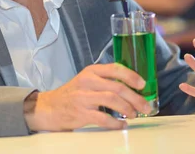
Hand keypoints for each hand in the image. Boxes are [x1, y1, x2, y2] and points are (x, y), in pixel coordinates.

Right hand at [24, 63, 151, 131]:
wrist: (48, 107)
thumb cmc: (72, 94)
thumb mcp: (87, 81)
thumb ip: (105, 81)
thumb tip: (132, 87)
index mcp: (91, 71)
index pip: (115, 69)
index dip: (131, 76)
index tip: (143, 84)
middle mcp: (87, 82)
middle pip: (117, 87)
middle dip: (135, 98)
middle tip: (146, 106)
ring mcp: (83, 97)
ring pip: (112, 100)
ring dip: (127, 109)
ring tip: (135, 114)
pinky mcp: (80, 113)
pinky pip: (103, 118)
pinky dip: (116, 123)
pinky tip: (122, 125)